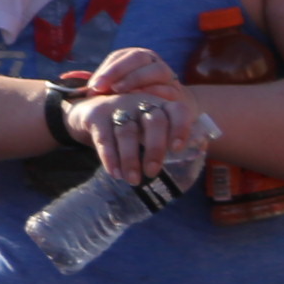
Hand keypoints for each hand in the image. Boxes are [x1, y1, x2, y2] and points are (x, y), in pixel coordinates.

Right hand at [70, 64, 196, 183]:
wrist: (90, 110)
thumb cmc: (133, 124)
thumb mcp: (151, 126)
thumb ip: (170, 140)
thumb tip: (193, 156)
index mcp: (161, 105)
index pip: (177, 110)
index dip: (180, 128)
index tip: (177, 149)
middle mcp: (141, 103)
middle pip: (154, 122)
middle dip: (155, 149)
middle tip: (152, 172)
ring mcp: (118, 108)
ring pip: (127, 132)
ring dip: (130, 159)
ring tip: (133, 180)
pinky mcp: (96, 117)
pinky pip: (104, 138)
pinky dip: (110, 158)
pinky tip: (116, 174)